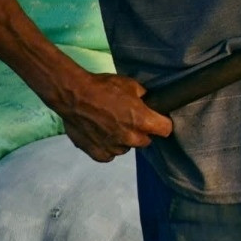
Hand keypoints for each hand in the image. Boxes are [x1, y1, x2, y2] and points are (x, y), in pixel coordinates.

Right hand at [52, 71, 173, 161]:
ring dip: (123, 140)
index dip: (162, 124)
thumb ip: (144, 98)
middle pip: (146, 141)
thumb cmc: (103, 87)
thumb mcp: (131, 85)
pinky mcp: (98, 154)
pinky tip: (101, 134)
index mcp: (142, 121)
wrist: (74, 96)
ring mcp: (113, 148)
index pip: (166, 130)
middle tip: (129, 120)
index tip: (157, 120)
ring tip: (111, 126)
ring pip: (126, 148)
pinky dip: (107, 147)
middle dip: (141, 132)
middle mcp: (130, 138)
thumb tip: (149, 103)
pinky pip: (109, 154)